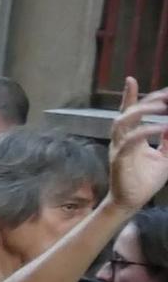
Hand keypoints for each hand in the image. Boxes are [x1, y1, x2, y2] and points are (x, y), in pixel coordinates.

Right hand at [106, 76, 167, 211]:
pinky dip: (146, 131)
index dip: (129, 95)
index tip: (131, 79)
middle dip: (144, 100)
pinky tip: (161, 127)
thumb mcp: (165, 156)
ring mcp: (118, 148)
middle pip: (127, 112)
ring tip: (161, 106)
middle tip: (165, 96)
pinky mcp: (119, 159)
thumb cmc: (146, 180)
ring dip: (141, 110)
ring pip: (122, 122)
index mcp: (130, 137)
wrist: (133, 201)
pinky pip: (130, 141)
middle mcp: (121, 139)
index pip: (129, 112)